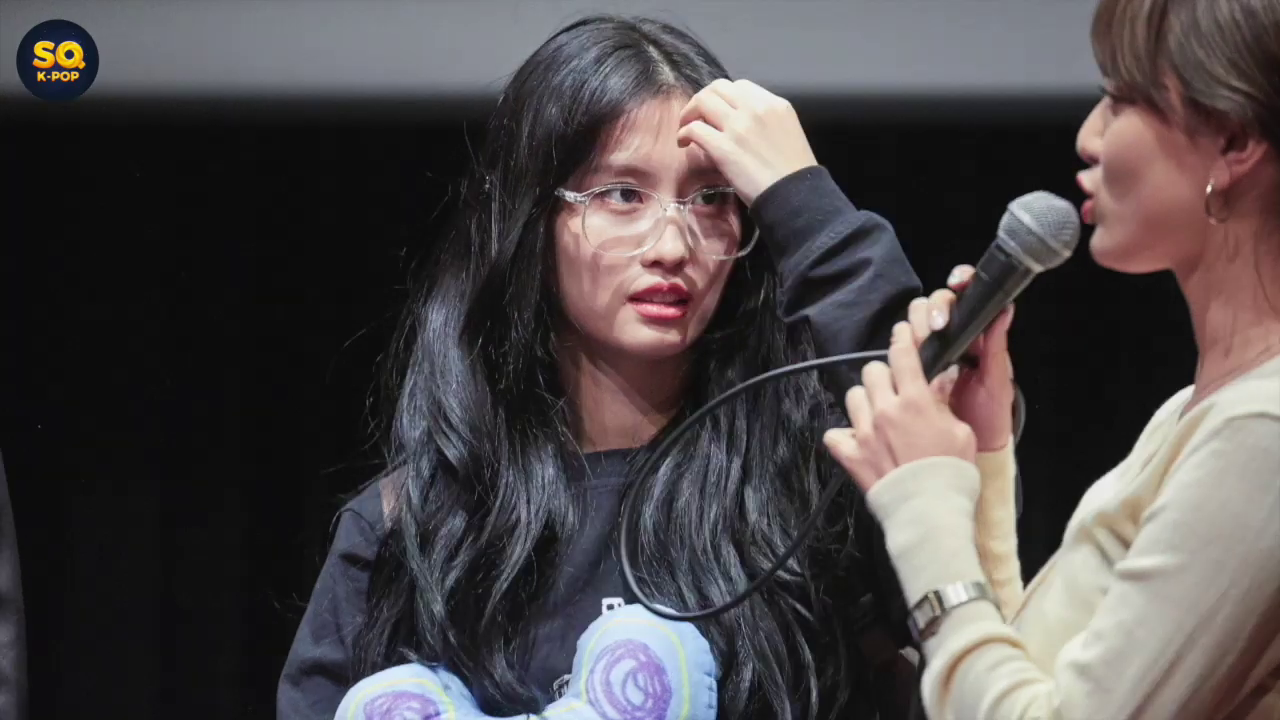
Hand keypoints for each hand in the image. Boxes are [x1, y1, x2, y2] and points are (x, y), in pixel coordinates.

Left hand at [676, 78, 817, 205]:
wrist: (795, 195)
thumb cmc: (794, 172)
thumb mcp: (787, 131)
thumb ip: (766, 121)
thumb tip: (739, 122)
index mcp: (774, 104)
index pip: (740, 86)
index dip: (724, 97)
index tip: (718, 112)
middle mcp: (755, 109)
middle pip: (717, 88)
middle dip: (702, 99)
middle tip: (696, 116)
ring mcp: (738, 126)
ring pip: (702, 102)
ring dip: (689, 113)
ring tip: (686, 128)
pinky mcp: (724, 147)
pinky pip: (694, 129)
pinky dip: (684, 133)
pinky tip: (684, 143)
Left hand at [823, 322, 976, 492]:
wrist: (930, 510)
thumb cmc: (952, 472)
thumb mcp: (961, 432)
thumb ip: (944, 403)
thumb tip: (941, 378)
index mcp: (915, 401)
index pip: (902, 355)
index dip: (901, 339)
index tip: (901, 335)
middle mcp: (885, 411)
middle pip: (872, 371)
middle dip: (883, 376)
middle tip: (894, 389)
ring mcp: (864, 433)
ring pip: (853, 397)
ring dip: (865, 402)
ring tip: (877, 416)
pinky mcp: (851, 455)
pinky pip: (834, 434)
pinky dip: (843, 436)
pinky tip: (857, 441)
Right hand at [909, 265, 1015, 451]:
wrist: (973, 447)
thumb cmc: (991, 414)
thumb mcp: (997, 381)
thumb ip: (996, 346)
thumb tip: (1005, 309)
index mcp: (976, 335)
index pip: (964, 297)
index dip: (959, 282)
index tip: (957, 285)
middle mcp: (951, 339)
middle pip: (932, 304)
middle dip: (931, 309)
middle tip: (936, 329)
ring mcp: (929, 354)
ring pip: (912, 323)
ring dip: (913, 328)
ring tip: (920, 345)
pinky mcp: (911, 372)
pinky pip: (899, 351)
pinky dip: (898, 349)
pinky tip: (903, 358)